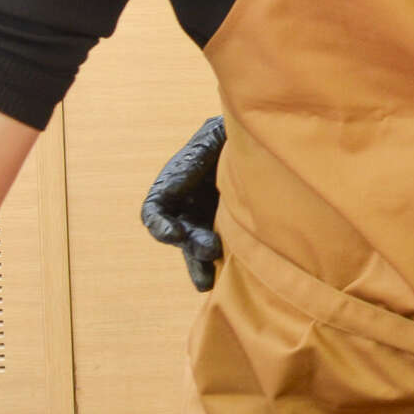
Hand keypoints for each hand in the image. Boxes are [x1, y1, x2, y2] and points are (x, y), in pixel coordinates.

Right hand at [141, 115, 226, 290]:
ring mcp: (204, 217)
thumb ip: (198, 156)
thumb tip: (180, 180)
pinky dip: (222, 263)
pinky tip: (230, 278)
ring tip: (207, 281)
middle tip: (210, 250)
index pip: (156, 209)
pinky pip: (221, 246)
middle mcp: (185, 204)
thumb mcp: (214, 136)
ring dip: (200, 263)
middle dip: (191, 245)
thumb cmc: (232, 131)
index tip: (175, 234)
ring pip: (195, 246)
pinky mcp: (227, 225)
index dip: (161, 225)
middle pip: (179, 233)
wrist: (258, 136)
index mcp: (175, 180)